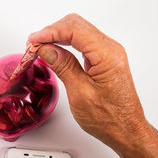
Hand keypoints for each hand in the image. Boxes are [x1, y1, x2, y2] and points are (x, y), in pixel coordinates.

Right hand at [28, 14, 148, 153]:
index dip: (50, 32)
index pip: (74, 30)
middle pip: (76, 26)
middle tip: (32, 46)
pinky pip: (82, 43)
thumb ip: (63, 66)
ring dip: (56, 37)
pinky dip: (64, 44)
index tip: (33, 41)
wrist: (125, 130)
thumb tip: (46, 49)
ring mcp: (108, 54)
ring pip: (78, 32)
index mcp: (107, 56)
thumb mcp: (80, 93)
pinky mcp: (103, 60)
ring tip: (38, 48)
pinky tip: (53, 51)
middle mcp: (110, 50)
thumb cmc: (109, 118)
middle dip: (51, 32)